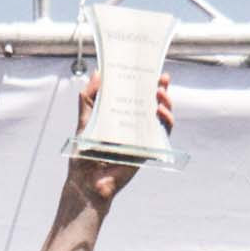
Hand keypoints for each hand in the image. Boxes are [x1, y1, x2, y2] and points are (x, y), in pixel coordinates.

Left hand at [65, 71, 174, 207]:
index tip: (149, 69)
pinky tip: (160, 111)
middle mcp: (133, 125)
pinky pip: (162, 133)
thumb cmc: (83, 154)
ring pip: (161, 116)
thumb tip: (98, 73)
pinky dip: (165, 121)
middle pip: (152, 103)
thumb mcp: (85, 120)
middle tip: (162, 77)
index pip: (135, 95)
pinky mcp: (147, 149)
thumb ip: (89, 97)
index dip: (144, 82)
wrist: (86, 181)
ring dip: (166, 102)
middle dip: (160, 88)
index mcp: (119, 117)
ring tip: (160, 93)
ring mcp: (141, 137)